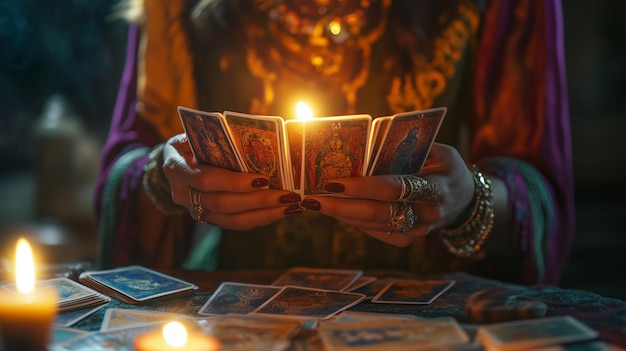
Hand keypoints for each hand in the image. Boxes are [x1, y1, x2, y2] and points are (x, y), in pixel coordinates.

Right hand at [161, 133, 301, 229]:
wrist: (175, 161)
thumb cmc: (191, 141)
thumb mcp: (196, 133)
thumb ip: (217, 135)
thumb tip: (253, 133)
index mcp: (177, 169)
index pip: (206, 180)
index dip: (234, 181)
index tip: (262, 178)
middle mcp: (183, 195)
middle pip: (223, 203)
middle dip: (258, 200)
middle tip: (287, 195)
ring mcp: (196, 211)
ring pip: (233, 219)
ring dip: (266, 213)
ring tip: (292, 206)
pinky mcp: (211, 219)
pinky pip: (238, 224)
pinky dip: (262, 218)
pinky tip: (283, 211)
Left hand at [299, 143, 474, 246]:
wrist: (464, 198)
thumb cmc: (443, 165)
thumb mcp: (435, 150)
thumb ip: (404, 148)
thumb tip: (362, 142)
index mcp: (436, 187)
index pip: (394, 188)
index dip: (362, 185)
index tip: (332, 180)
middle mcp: (428, 214)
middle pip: (378, 212)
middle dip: (341, 206)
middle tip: (312, 198)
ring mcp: (418, 231)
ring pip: (373, 224)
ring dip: (341, 214)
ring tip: (314, 202)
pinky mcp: (408, 240)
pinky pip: (375, 232)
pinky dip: (353, 221)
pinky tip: (334, 210)